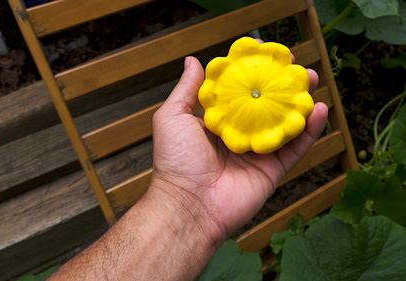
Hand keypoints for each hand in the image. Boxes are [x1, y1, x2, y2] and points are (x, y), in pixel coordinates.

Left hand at [150, 55, 327, 239]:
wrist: (189, 204)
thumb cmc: (175, 160)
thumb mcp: (173, 117)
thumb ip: (187, 89)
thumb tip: (194, 60)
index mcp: (217, 123)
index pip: (239, 94)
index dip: (252, 76)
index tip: (266, 57)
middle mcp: (239, 136)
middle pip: (265, 107)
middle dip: (281, 86)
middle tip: (295, 68)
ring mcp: (257, 154)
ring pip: (284, 124)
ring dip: (300, 103)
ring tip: (312, 80)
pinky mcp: (272, 171)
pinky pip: (295, 148)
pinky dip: (310, 130)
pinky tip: (320, 110)